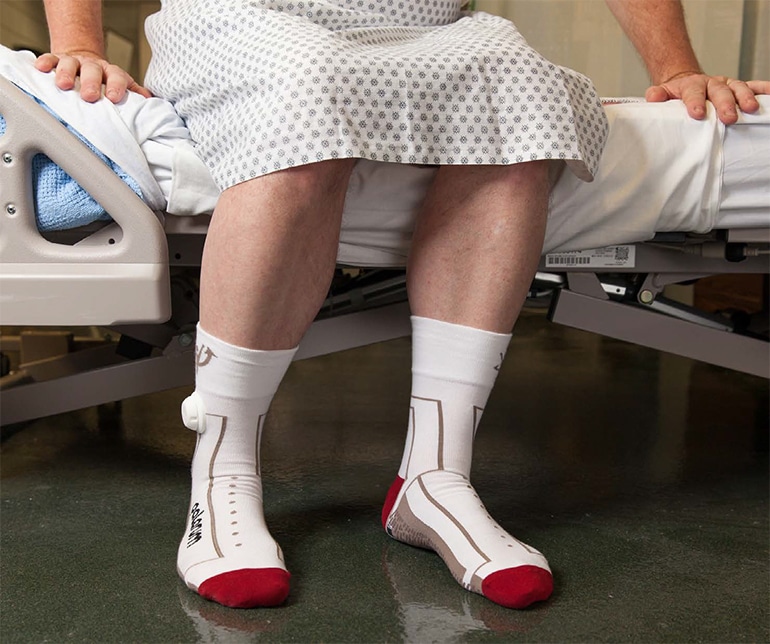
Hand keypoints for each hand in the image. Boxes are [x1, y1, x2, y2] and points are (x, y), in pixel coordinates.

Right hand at [34, 50, 151, 102]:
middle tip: (90, 96)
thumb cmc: (104, 81)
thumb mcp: (120, 86)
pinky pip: (50, 58)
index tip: (114, 97)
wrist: (85, 60)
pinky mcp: (57, 60)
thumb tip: (151, 104)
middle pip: (92, 70)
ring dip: (66, 73)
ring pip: (70, 63)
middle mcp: (93, 66)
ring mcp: (74, 62)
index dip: (116, 86)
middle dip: (91, 83)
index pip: (116, 76)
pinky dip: (46, 62)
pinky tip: (41, 68)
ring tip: (63, 85)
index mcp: (111, 73)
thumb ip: (134, 93)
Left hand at [645, 73, 769, 123]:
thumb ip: (658, 95)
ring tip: (751, 109)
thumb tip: (653, 97)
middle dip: (724, 104)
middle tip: (728, 117)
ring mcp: (726, 85)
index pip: (693, 92)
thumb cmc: (676, 95)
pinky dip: (763, 88)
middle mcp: (711, 83)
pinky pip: (752, 86)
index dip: (695, 102)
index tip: (697, 114)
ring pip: (738, 88)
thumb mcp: (663, 93)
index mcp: (691, 86)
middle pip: (719, 91)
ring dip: (745, 98)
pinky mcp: (737, 88)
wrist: (685, 83)